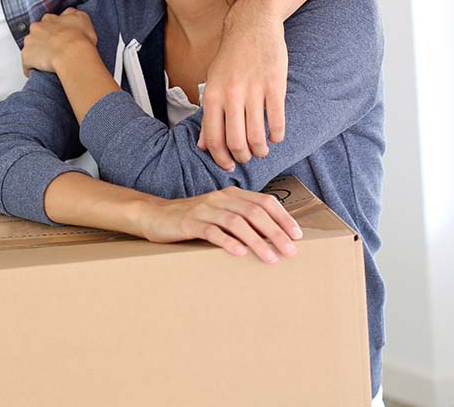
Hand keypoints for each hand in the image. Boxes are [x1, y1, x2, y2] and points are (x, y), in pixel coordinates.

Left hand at [21, 8, 97, 75]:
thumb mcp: (82, 18)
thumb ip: (73, 13)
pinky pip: (27, 65)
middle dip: (42, 41)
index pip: (47, 22)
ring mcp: (29, 43)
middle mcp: (36, 28)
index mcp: (49, 19)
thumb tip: (69, 14)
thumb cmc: (79, 39)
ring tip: (48, 62)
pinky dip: (31, 68)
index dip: (53, 31)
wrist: (72, 54)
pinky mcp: (26, 57)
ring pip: (30, 48)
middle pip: (36, 34)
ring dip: (37, 54)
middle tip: (54, 50)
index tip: (58, 37)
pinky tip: (40, 72)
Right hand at [138, 187, 302, 263]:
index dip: (283, 217)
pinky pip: (212, 231)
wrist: (155, 216)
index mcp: (232, 195)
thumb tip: (272, 238)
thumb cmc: (193, 220)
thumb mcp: (220, 215)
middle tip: (290, 250)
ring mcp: (205, 209)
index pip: (264, 202)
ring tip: (271, 258)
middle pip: (254, 212)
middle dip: (276, 232)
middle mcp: (221, 198)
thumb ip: (242, 221)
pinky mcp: (190, 222)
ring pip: (237, 222)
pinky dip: (228, 241)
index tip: (297, 235)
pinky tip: (239, 253)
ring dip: (257, 240)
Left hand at [199, 5, 287, 170]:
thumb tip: (203, 145)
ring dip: (260, 150)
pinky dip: (277, 135)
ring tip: (262, 150)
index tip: (229, 165)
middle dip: (242, 157)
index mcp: (212, 95)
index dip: (221, 158)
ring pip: (256, 135)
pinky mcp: (275, 85)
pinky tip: (276, 136)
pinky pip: (276, 120)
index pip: (214, 138)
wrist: (252, 24)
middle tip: (247, 158)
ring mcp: (254, 90)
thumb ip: (209, 114)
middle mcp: (231, 95)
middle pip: (235, 142)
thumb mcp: (212, 82)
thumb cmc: (231, 56)